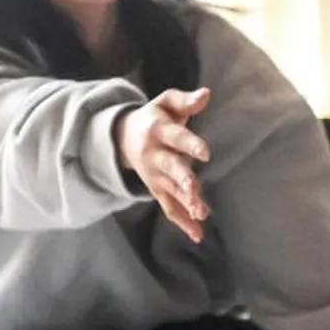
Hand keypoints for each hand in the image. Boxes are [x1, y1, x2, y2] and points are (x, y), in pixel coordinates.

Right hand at [116, 88, 211, 243]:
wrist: (123, 137)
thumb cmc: (154, 117)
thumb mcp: (165, 103)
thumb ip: (184, 101)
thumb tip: (206, 94)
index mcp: (158, 131)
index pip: (176, 137)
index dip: (190, 144)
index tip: (205, 152)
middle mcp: (154, 155)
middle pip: (170, 167)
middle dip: (182, 178)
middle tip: (193, 187)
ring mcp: (154, 175)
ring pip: (170, 191)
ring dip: (185, 202)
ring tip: (201, 214)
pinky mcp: (156, 190)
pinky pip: (168, 208)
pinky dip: (182, 222)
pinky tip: (197, 234)